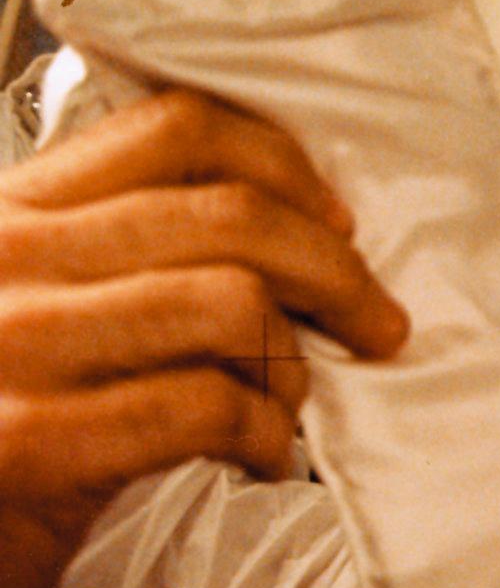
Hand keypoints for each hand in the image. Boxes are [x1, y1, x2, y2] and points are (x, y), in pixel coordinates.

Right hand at [0, 89, 408, 587]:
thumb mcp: (31, 308)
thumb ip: (118, 255)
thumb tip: (292, 234)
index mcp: (12, 211)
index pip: (176, 128)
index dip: (286, 168)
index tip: (336, 223)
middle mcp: (5, 258)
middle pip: (229, 215)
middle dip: (335, 271)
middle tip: (375, 323)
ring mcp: (15, 344)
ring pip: (231, 302)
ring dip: (292, 361)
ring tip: (288, 404)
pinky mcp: (32, 442)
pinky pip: (206, 406)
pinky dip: (264, 434)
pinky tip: (260, 459)